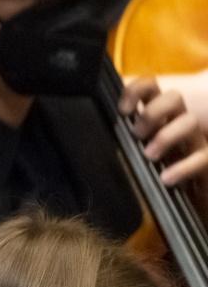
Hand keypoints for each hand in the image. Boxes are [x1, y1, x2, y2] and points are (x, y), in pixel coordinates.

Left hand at [120, 78, 207, 204]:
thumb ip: (118, 136)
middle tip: (136, 133)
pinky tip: (166, 178)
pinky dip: (182, 167)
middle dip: (153, 111)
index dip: (137, 90)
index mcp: (158, 115)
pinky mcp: (206, 161)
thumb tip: (91, 130)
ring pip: (190, 122)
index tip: (122, 110)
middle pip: (174, 97)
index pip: (151, 87)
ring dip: (166, 136)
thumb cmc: (153, 170)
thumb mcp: (133, 150)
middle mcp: (178, 121)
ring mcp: (195, 140)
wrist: (185, 199)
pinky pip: (202, 158)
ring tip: (148, 155)